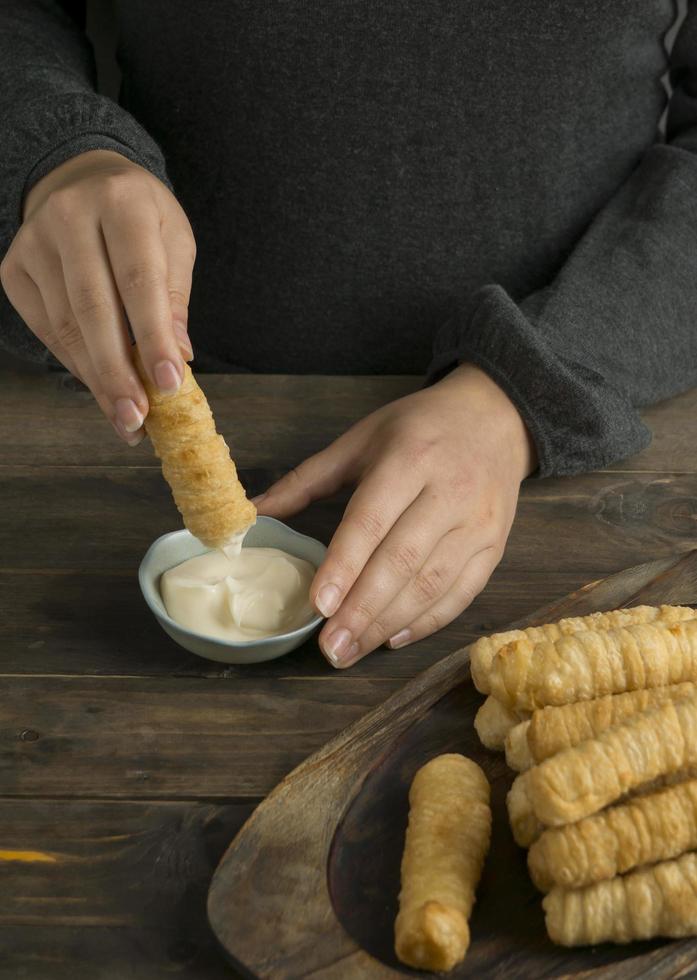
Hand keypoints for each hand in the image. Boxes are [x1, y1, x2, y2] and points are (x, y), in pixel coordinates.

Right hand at [0, 149, 195, 444]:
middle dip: (118, 372)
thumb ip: (175, 297)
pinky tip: (101, 388)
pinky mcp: (14, 267)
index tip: (170, 384)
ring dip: (97, 379)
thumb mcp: (174, 242)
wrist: (85, 181)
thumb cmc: (142, 218)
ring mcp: (34, 241)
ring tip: (125, 418)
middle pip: (93, 308)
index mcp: (122, 201)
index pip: (139, 279)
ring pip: (66, 325)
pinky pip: (47, 328)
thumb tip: (178, 355)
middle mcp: (69, 215)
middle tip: (138, 419)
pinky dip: (76, 363)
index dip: (153, 337)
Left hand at [255, 364, 536, 667]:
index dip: (345, 565)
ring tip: (352, 650)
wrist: (494, 418)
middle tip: (330, 647)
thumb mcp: (360, 440)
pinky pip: (462, 594)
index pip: (373, 520)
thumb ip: (307, 479)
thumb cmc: (418, 429)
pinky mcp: (495, 547)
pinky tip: (393, 638)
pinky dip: (427, 622)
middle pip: (403, 560)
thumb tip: (254, 511)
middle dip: (363, 609)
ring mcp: (478, 523)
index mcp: (409, 459)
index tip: (319, 605)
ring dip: (389, 623)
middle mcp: (449, 492)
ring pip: (432, 584)